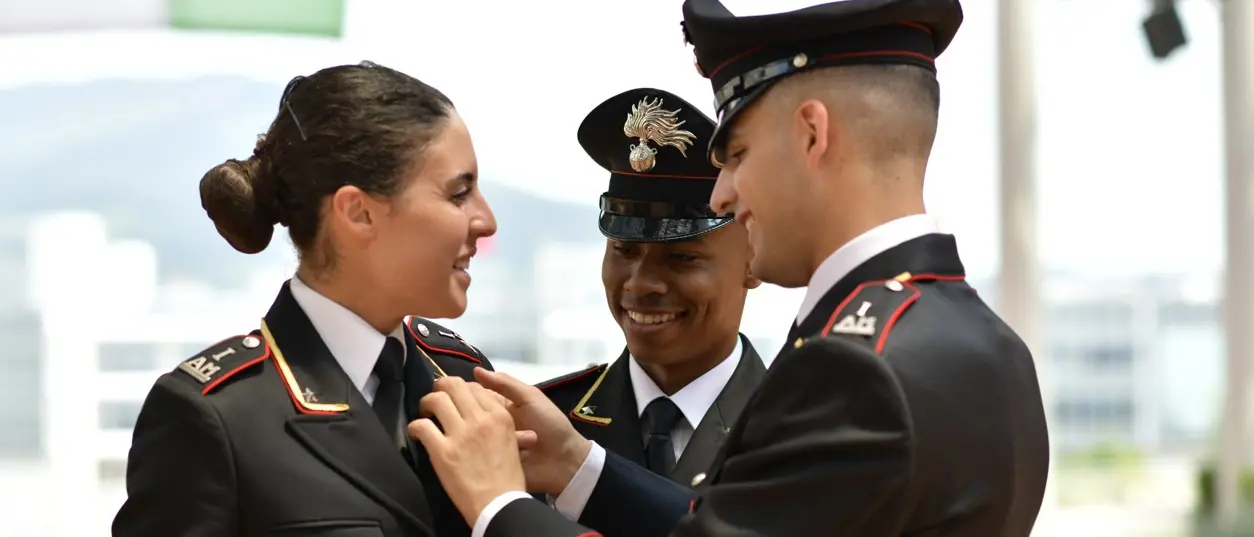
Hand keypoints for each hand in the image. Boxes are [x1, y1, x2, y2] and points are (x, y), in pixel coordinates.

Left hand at [408, 376, 525, 525]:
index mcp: (499, 416)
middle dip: (441, 388)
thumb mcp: (512, 442)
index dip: (461, 389)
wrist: (498, 503)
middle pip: (453, 385)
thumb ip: (499, 424)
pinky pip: (422, 426)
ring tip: (425, 413)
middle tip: (437, 397)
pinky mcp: (443, 451)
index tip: (456, 398)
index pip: (475, 387)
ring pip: (436, 400)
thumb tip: (485, 413)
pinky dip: (415, 426)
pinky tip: (416, 432)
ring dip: (426, 403)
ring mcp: (460, 434)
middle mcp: (480, 419)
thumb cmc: (508, 477)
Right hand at [474, 368, 591, 495]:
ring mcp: (491, 444)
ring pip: (473, 436)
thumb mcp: (530, 398)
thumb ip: (505, 384)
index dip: (464, 393)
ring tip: (486, 437)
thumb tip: (476, 370)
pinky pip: (480, 456)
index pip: (474, 395)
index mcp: (500, 405)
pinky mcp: (493, 462)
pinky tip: (483, 453)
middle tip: (467, 418)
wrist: (564, 459)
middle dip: (468, 417)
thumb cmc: (550, 423)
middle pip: (470, 416)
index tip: (452, 392)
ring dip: (478, 436)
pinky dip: (481, 454)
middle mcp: (492, 423)